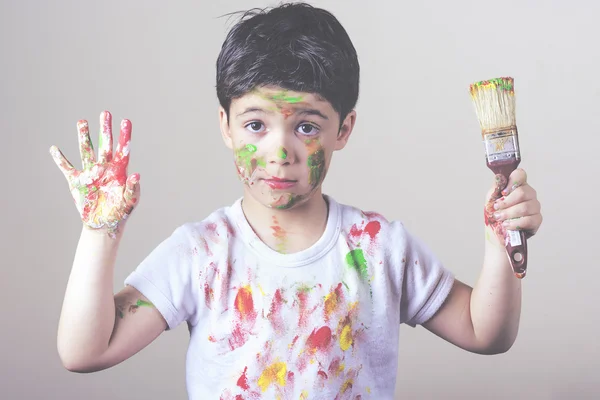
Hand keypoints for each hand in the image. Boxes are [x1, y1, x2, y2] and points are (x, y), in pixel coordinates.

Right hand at [50, 111, 139, 236]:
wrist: (104, 224)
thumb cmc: (120, 212)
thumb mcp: (130, 201)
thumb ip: (133, 188)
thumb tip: (136, 174)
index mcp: (119, 171)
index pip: (123, 150)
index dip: (124, 136)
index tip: (126, 121)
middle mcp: (104, 168)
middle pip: (105, 145)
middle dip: (105, 129)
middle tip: (105, 113)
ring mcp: (90, 173)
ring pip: (86, 151)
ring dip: (84, 137)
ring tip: (82, 121)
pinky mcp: (77, 182)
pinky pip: (66, 168)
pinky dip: (60, 159)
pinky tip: (54, 149)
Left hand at [484, 168, 542, 243]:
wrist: (497, 233)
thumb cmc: (495, 214)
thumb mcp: (490, 199)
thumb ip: (496, 188)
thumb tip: (499, 177)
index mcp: (518, 186)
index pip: (520, 175)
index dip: (513, 181)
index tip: (503, 192)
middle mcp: (529, 194)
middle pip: (523, 192)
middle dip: (506, 202)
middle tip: (497, 209)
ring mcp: (535, 207)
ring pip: (525, 207)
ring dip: (509, 214)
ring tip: (500, 218)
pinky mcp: (537, 220)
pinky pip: (529, 220)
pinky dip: (515, 223)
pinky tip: (507, 225)